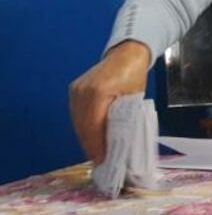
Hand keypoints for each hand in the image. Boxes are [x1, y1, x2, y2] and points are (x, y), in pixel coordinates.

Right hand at [69, 41, 150, 163]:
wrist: (125, 54)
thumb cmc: (134, 75)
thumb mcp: (134, 99)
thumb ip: (125, 119)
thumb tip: (120, 144)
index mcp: (98, 92)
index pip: (93, 126)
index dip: (97, 145)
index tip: (102, 159)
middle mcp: (82, 91)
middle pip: (82, 126)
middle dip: (90, 145)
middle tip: (100, 160)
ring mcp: (75, 90)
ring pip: (77, 122)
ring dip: (86, 138)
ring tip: (96, 152)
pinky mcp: (74, 90)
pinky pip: (77, 114)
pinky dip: (84, 127)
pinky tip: (91, 137)